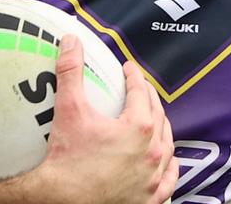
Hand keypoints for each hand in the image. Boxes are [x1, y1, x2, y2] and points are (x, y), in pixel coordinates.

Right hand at [28, 34, 176, 203]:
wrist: (61, 201)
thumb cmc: (66, 160)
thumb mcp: (69, 110)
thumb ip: (70, 72)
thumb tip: (71, 42)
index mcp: (139, 127)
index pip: (142, 92)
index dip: (134, 76)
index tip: (129, 69)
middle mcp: (153, 152)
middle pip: (158, 117)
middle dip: (148, 99)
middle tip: (138, 89)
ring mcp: (153, 178)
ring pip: (167, 147)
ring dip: (161, 130)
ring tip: (152, 120)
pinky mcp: (149, 198)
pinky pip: (168, 179)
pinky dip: (168, 166)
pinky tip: (165, 160)